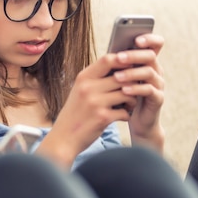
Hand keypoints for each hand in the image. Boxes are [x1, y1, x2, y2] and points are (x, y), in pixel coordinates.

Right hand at [36, 34, 164, 166]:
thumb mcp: (80, 90)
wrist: (64, 137)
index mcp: (83, 78)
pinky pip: (125, 111)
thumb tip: (120, 65)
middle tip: (132, 92)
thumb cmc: (75, 112)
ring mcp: (95, 102)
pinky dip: (126, 115)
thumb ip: (96, 78)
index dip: (123, 61)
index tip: (130, 69)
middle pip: (122, 76)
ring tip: (128, 105)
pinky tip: (121, 117)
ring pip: (127, 93)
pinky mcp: (102, 117)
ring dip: (132, 100)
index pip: (108, 59)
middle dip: (132, 84)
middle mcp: (88, 87)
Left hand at [113, 33, 164, 151]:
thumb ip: (116, 66)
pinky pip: (150, 91)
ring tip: (117, 76)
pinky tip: (124, 90)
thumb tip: (106, 54)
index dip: (149, 38)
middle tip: (119, 56)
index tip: (136, 39)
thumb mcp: (118, 77)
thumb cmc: (122, 94)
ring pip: (150, 72)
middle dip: (134, 55)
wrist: (132, 118)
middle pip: (150, 56)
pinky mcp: (158, 99)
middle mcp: (155, 70)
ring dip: (132, 73)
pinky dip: (136, 89)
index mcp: (146, 61)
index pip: (155, 43)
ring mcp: (158, 84)